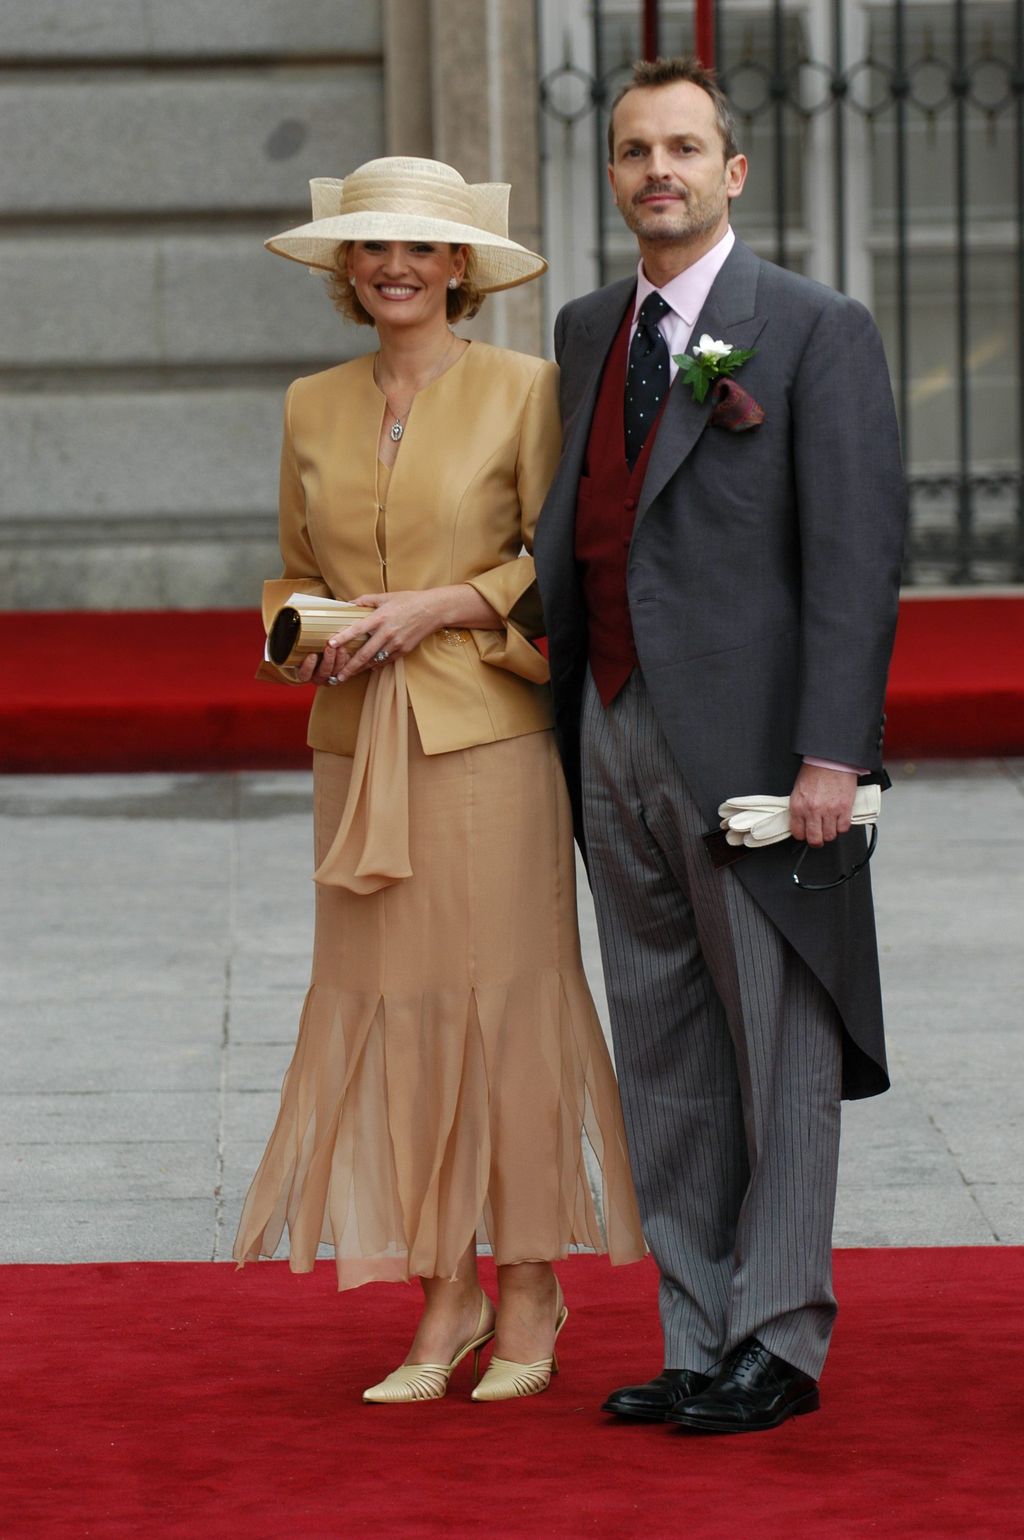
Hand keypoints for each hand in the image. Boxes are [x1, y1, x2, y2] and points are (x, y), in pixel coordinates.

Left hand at [316, 590, 449, 683]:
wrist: (433, 610)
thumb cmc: (409, 601)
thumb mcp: (386, 597)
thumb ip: (366, 600)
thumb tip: (349, 604)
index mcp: (380, 618)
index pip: (358, 629)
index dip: (344, 637)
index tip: (331, 644)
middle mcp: (387, 633)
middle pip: (365, 653)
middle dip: (350, 666)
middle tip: (338, 676)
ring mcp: (396, 643)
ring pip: (375, 660)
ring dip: (361, 669)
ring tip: (348, 675)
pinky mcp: (404, 650)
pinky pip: (387, 660)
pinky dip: (376, 664)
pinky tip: (369, 667)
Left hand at [788, 764, 857, 846]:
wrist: (830, 759)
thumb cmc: (814, 772)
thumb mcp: (798, 791)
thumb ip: (800, 808)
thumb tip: (802, 823)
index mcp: (798, 806)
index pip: (798, 833)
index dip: (803, 836)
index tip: (806, 834)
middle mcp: (812, 811)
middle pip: (815, 839)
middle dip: (817, 841)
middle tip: (819, 837)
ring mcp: (829, 811)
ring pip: (830, 836)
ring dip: (830, 833)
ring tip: (830, 826)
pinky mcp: (844, 808)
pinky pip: (843, 828)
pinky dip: (842, 827)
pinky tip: (839, 820)